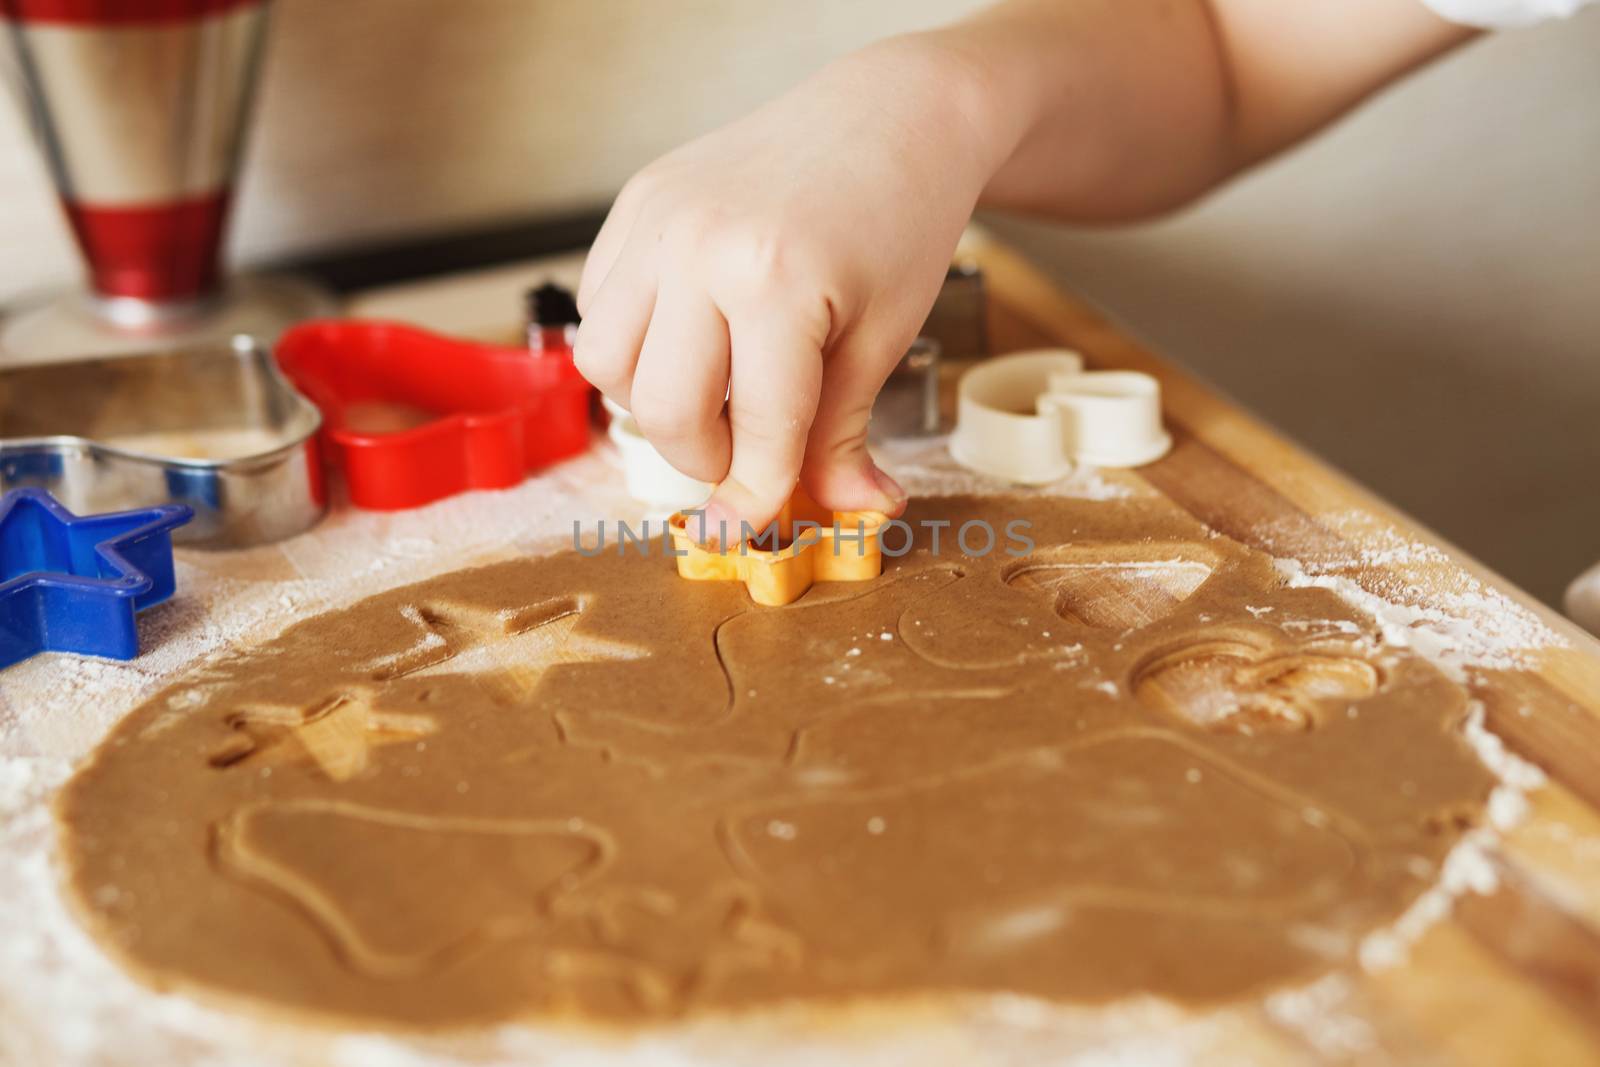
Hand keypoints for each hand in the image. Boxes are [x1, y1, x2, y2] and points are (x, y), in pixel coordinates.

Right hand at [574, 37, 1003, 539]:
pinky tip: (692, 337)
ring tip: (716, 392)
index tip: (755, 527)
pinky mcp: (636, 202)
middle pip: (661, 409)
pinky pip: (599, 306)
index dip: (759, 493)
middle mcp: (698, 246)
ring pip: (605, 363)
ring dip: (654, 403)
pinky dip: (635, 344)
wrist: (887, 115)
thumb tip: (852, 510)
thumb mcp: (886, 336)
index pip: (756, 427)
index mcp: (774, 280)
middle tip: (746, 456)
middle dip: (704, 459)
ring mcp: (657, 219)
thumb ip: (846, 432)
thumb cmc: (898, 221)